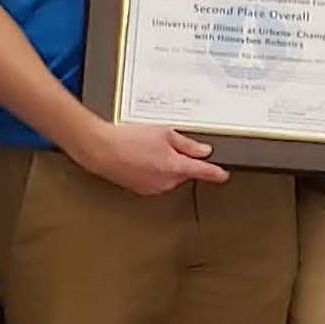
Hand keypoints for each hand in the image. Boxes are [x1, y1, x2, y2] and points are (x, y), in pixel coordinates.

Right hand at [73, 118, 228, 193]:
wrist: (100, 150)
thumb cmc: (128, 140)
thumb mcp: (164, 133)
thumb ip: (187, 144)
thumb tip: (203, 151)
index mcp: (176, 168)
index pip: (204, 172)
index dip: (216, 173)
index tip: (223, 174)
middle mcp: (166, 182)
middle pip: (185, 172)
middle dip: (181, 160)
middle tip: (166, 144)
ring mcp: (153, 188)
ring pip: (171, 176)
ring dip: (166, 165)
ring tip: (148, 150)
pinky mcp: (141, 190)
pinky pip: (156, 180)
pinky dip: (154, 170)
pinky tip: (141, 158)